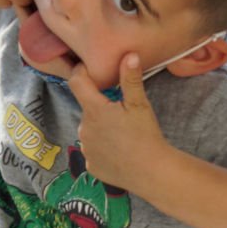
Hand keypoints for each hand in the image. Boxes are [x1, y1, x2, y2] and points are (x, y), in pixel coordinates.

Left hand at [66, 54, 170, 192]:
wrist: (150, 172)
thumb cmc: (146, 136)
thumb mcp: (140, 105)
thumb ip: (131, 79)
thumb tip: (129, 55)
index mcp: (94, 109)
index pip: (76, 81)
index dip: (81, 72)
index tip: (89, 69)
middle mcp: (84, 128)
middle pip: (88, 109)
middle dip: (100, 107)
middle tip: (122, 112)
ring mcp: (86, 149)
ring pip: (90, 131)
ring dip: (102, 129)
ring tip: (123, 135)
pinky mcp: (91, 165)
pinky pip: (94, 151)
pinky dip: (104, 149)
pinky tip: (120, 151)